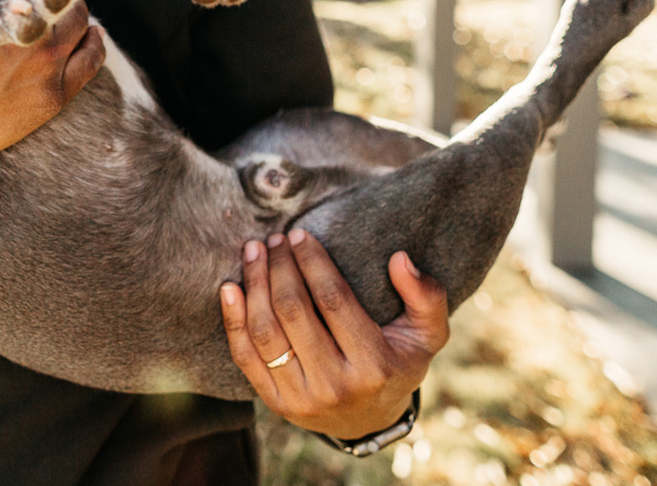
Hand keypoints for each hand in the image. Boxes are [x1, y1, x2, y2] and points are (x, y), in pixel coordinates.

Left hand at [220, 229, 448, 439]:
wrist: (370, 420)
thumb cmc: (398, 363)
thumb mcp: (427, 335)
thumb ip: (426, 297)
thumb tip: (400, 259)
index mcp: (374, 365)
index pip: (333, 301)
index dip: (312, 263)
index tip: (300, 235)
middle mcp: (335, 385)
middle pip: (294, 312)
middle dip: (280, 267)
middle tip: (275, 238)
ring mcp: (301, 398)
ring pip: (266, 332)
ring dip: (254, 285)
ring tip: (254, 252)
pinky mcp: (276, 404)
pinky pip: (245, 358)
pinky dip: (233, 320)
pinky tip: (229, 288)